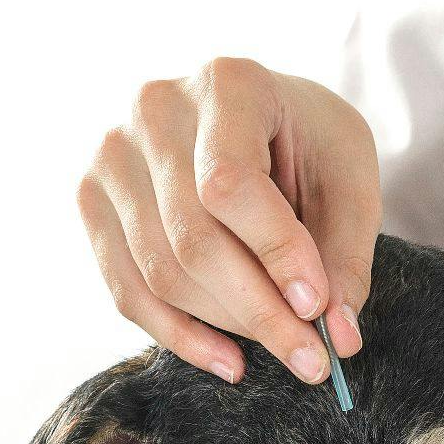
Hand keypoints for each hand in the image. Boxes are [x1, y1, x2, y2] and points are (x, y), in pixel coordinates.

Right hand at [80, 61, 380, 384]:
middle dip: (258, 311)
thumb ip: (345, 257)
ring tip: (286, 351)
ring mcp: (113, 156)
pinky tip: (230, 361)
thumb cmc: (310, 145)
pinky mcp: (93, 200)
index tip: (316, 308)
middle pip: (192, 239)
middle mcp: (155, 109)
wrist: (259, 119)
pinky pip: (127, 290)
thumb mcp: (350, 183)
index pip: (230, 185)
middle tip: (311, 360)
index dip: (274, 253)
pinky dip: (180, 337)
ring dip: (228, 327)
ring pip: (161, 272)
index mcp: (227, 83)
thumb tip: (339, 339)